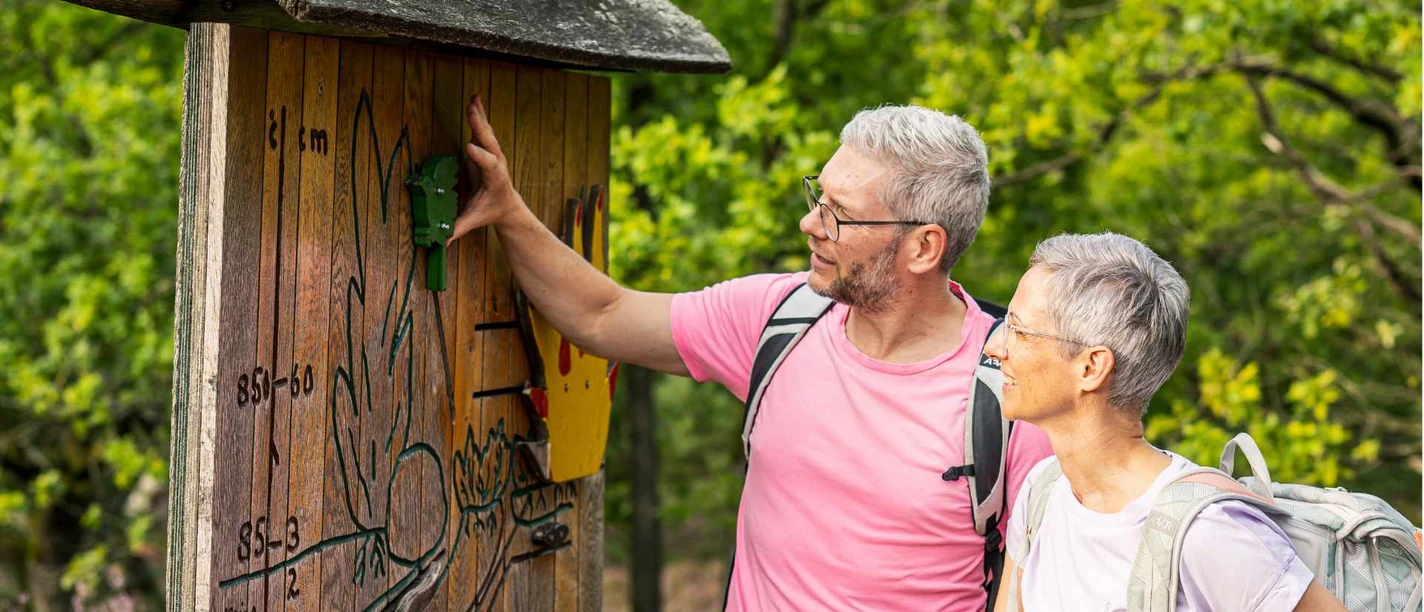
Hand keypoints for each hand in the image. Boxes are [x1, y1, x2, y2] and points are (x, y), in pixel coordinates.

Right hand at [450, 95, 520, 243]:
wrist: (507, 204)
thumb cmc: (490, 210)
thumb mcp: (475, 220)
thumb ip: (459, 228)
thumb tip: (442, 242)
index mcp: (494, 180)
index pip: (489, 166)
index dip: (480, 157)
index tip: (469, 147)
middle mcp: (497, 163)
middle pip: (489, 143)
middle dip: (481, 129)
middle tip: (472, 114)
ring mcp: (494, 153)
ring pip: (487, 132)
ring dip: (480, 116)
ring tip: (473, 101)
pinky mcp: (488, 146)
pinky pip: (483, 128)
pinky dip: (479, 113)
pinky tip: (475, 98)